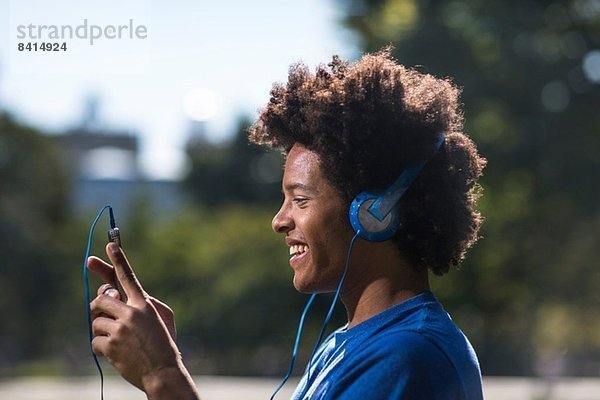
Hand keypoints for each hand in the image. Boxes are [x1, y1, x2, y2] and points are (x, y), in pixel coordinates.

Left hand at [88, 243, 198, 398]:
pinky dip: (100, 347)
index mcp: (144, 303)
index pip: (127, 276)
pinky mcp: (111, 345)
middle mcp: (131, 312)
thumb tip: (116, 296)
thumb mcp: (162, 317)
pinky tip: (115, 353)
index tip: (110, 244)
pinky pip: (94, 340)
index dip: (118, 259)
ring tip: (118, 341)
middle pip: (101, 298)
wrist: (163, 371)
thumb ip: (142, 302)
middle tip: (105, 315)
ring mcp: (120, 329)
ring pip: (95, 321)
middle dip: (99, 306)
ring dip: (101, 330)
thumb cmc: (164, 343)